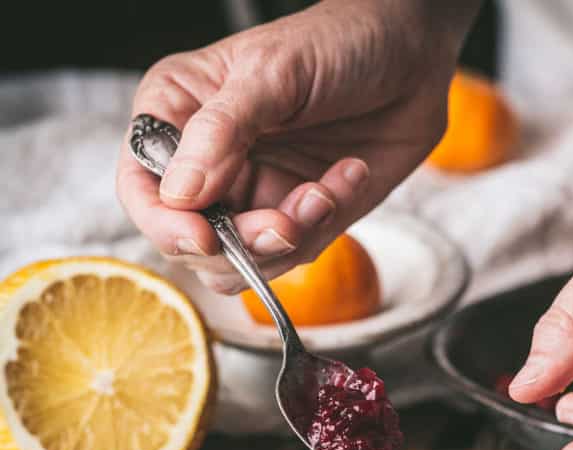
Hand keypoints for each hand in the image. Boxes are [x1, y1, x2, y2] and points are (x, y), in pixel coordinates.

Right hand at [117, 0, 471, 292]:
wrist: (413, 57)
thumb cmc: (337, 43)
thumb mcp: (274, 73)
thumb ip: (222, 132)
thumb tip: (179, 194)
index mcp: (178, 115)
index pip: (141, 187)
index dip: (164, 223)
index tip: (204, 237)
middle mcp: (206, 164)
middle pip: (188, 243)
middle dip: (239, 244)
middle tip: (285, 223)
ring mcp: (251, 195)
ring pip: (238, 264)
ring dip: (285, 242)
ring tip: (324, 192)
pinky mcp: (296, 218)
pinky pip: (293, 253)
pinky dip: (323, 225)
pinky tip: (348, 175)